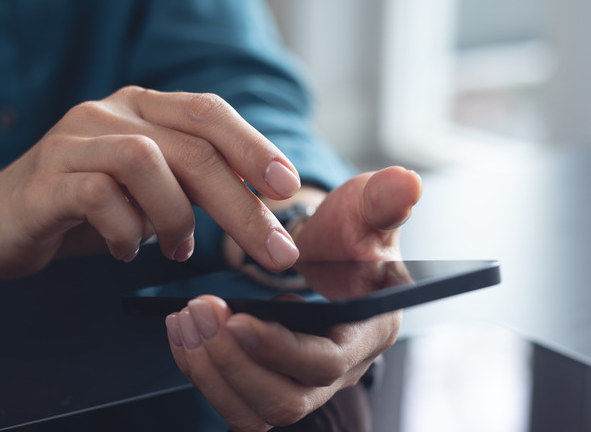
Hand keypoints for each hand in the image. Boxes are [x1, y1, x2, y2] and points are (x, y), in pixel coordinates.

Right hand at [0, 87, 302, 282]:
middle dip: (241, 205)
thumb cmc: (84, 209)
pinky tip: (125, 249)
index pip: (209, 113)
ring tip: (174, 249)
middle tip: (273, 251)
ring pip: (147, 163)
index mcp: (141, 108)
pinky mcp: (45, 179)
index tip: (288, 187)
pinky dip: (126, 232)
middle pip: (192, 148)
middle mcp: (109, 113)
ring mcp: (73, 142)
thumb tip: (261, 206)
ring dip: (175, 218)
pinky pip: (100, 198)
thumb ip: (193, 184)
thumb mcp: (149, 190)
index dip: (254, 146)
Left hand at [166, 167, 421, 428]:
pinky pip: (237, 405)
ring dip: (212, 373)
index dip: (280, 348)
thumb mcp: (365, 209)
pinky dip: (204, 376)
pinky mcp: (274, 386)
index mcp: (370, 330)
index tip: (235, 319)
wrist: (329, 254)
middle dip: (234, 362)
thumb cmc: (350, 232)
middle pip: (287, 400)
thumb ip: (383, 199)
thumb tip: (407, 182)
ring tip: (185, 321)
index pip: (327, 362)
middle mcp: (342, 370)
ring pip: (256, 413)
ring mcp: (307, 385)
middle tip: (197, 312)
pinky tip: (184, 337)